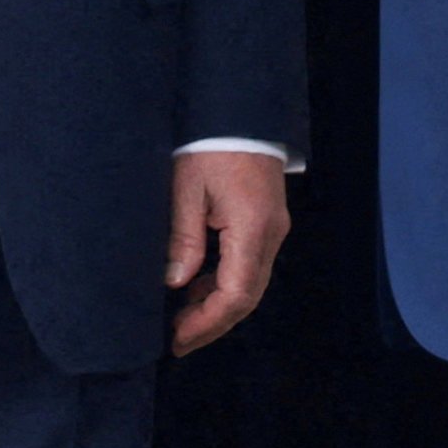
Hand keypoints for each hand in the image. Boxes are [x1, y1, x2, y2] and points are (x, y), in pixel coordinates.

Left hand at [166, 149, 292, 354]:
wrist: (239, 107)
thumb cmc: (209, 142)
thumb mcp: (186, 188)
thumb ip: (183, 238)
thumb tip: (175, 282)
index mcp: (252, 228)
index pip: (235, 294)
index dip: (207, 324)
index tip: (177, 341)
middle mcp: (270, 234)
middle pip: (247, 296)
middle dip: (212, 323)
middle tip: (177, 341)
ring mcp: (273, 228)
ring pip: (250, 283)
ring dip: (217, 305)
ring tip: (180, 318)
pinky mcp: (266, 220)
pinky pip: (249, 264)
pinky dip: (224, 283)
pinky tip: (196, 287)